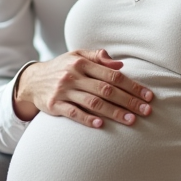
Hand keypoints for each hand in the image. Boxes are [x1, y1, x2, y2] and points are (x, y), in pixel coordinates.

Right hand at [14, 49, 153, 127]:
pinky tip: (101, 124)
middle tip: (146, 110)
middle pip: (106, 89)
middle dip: (128, 100)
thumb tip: (120, 64)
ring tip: (131, 120)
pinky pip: (73, 113)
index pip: (112, 75)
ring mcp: (63, 91)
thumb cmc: (62, 68)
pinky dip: (87, 119)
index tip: (148, 95)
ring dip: (114, 112)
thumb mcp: (77, 56)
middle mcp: (73, 76)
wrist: (32, 81)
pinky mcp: (55, 105)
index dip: (132, 85)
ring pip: (93, 102)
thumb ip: (98, 57)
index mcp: (81, 62)